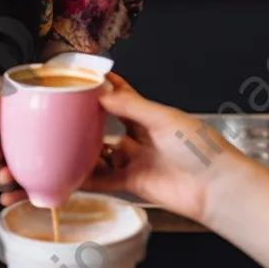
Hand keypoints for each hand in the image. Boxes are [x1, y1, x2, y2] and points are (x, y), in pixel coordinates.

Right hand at [0, 74, 244, 221]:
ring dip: (75, 153)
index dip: (98, 87)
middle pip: (101, 126)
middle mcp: (139, 135)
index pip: (118, 94)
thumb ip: (131, 106)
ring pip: (96, 154)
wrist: (217, 187)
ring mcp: (134, 160)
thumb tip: (102, 91)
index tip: (74, 80)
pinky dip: (82, 179)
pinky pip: (101, 180)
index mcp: (149, 114)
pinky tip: (62, 176)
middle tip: (54, 117)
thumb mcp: (164, 118)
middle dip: (79, 123)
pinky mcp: (132, 183)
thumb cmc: (202, 147)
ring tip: (51, 149)